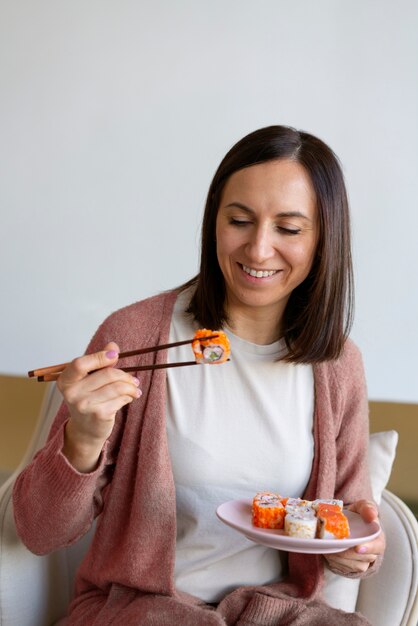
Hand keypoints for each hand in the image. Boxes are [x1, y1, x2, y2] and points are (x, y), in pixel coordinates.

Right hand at [57, 342, 141, 471]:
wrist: (85, 430)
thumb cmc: (88, 399)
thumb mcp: (89, 379)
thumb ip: (99, 361)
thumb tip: (112, 345)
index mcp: (66, 380)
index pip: (81, 364)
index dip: (100, 357)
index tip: (114, 355)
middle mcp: (72, 393)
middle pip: (106, 374)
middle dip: (124, 375)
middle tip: (133, 379)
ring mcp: (84, 405)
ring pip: (117, 387)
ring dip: (130, 386)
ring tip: (134, 388)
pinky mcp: (98, 415)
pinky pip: (121, 399)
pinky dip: (129, 396)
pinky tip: (129, 398)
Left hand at [323, 500, 385, 574]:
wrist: (349, 524)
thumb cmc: (358, 515)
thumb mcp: (362, 507)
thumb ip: (367, 508)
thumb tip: (371, 515)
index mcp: (378, 538)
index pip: (377, 546)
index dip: (368, 548)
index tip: (357, 548)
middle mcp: (372, 553)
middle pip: (359, 556)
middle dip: (345, 550)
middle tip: (333, 542)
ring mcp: (362, 562)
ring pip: (349, 563)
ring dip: (337, 554)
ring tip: (329, 544)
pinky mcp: (351, 567)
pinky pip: (341, 566)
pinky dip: (333, 559)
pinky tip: (329, 550)